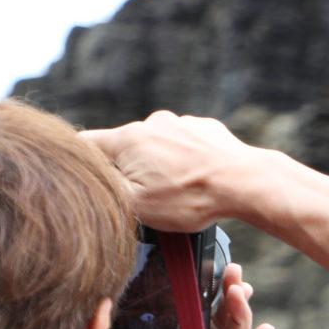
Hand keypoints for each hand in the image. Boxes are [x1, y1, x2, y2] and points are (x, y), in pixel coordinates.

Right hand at [83, 112, 269, 232]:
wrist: (245, 182)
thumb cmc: (190, 198)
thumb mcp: (137, 205)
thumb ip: (106, 189)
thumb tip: (88, 180)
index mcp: (127, 138)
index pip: (87, 145)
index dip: (82, 165)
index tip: (87, 181)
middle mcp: (151, 122)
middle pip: (124, 147)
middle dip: (128, 171)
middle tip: (145, 198)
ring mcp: (180, 123)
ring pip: (157, 146)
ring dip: (159, 166)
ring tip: (177, 191)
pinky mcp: (205, 129)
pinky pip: (184, 145)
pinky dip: (185, 161)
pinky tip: (197, 180)